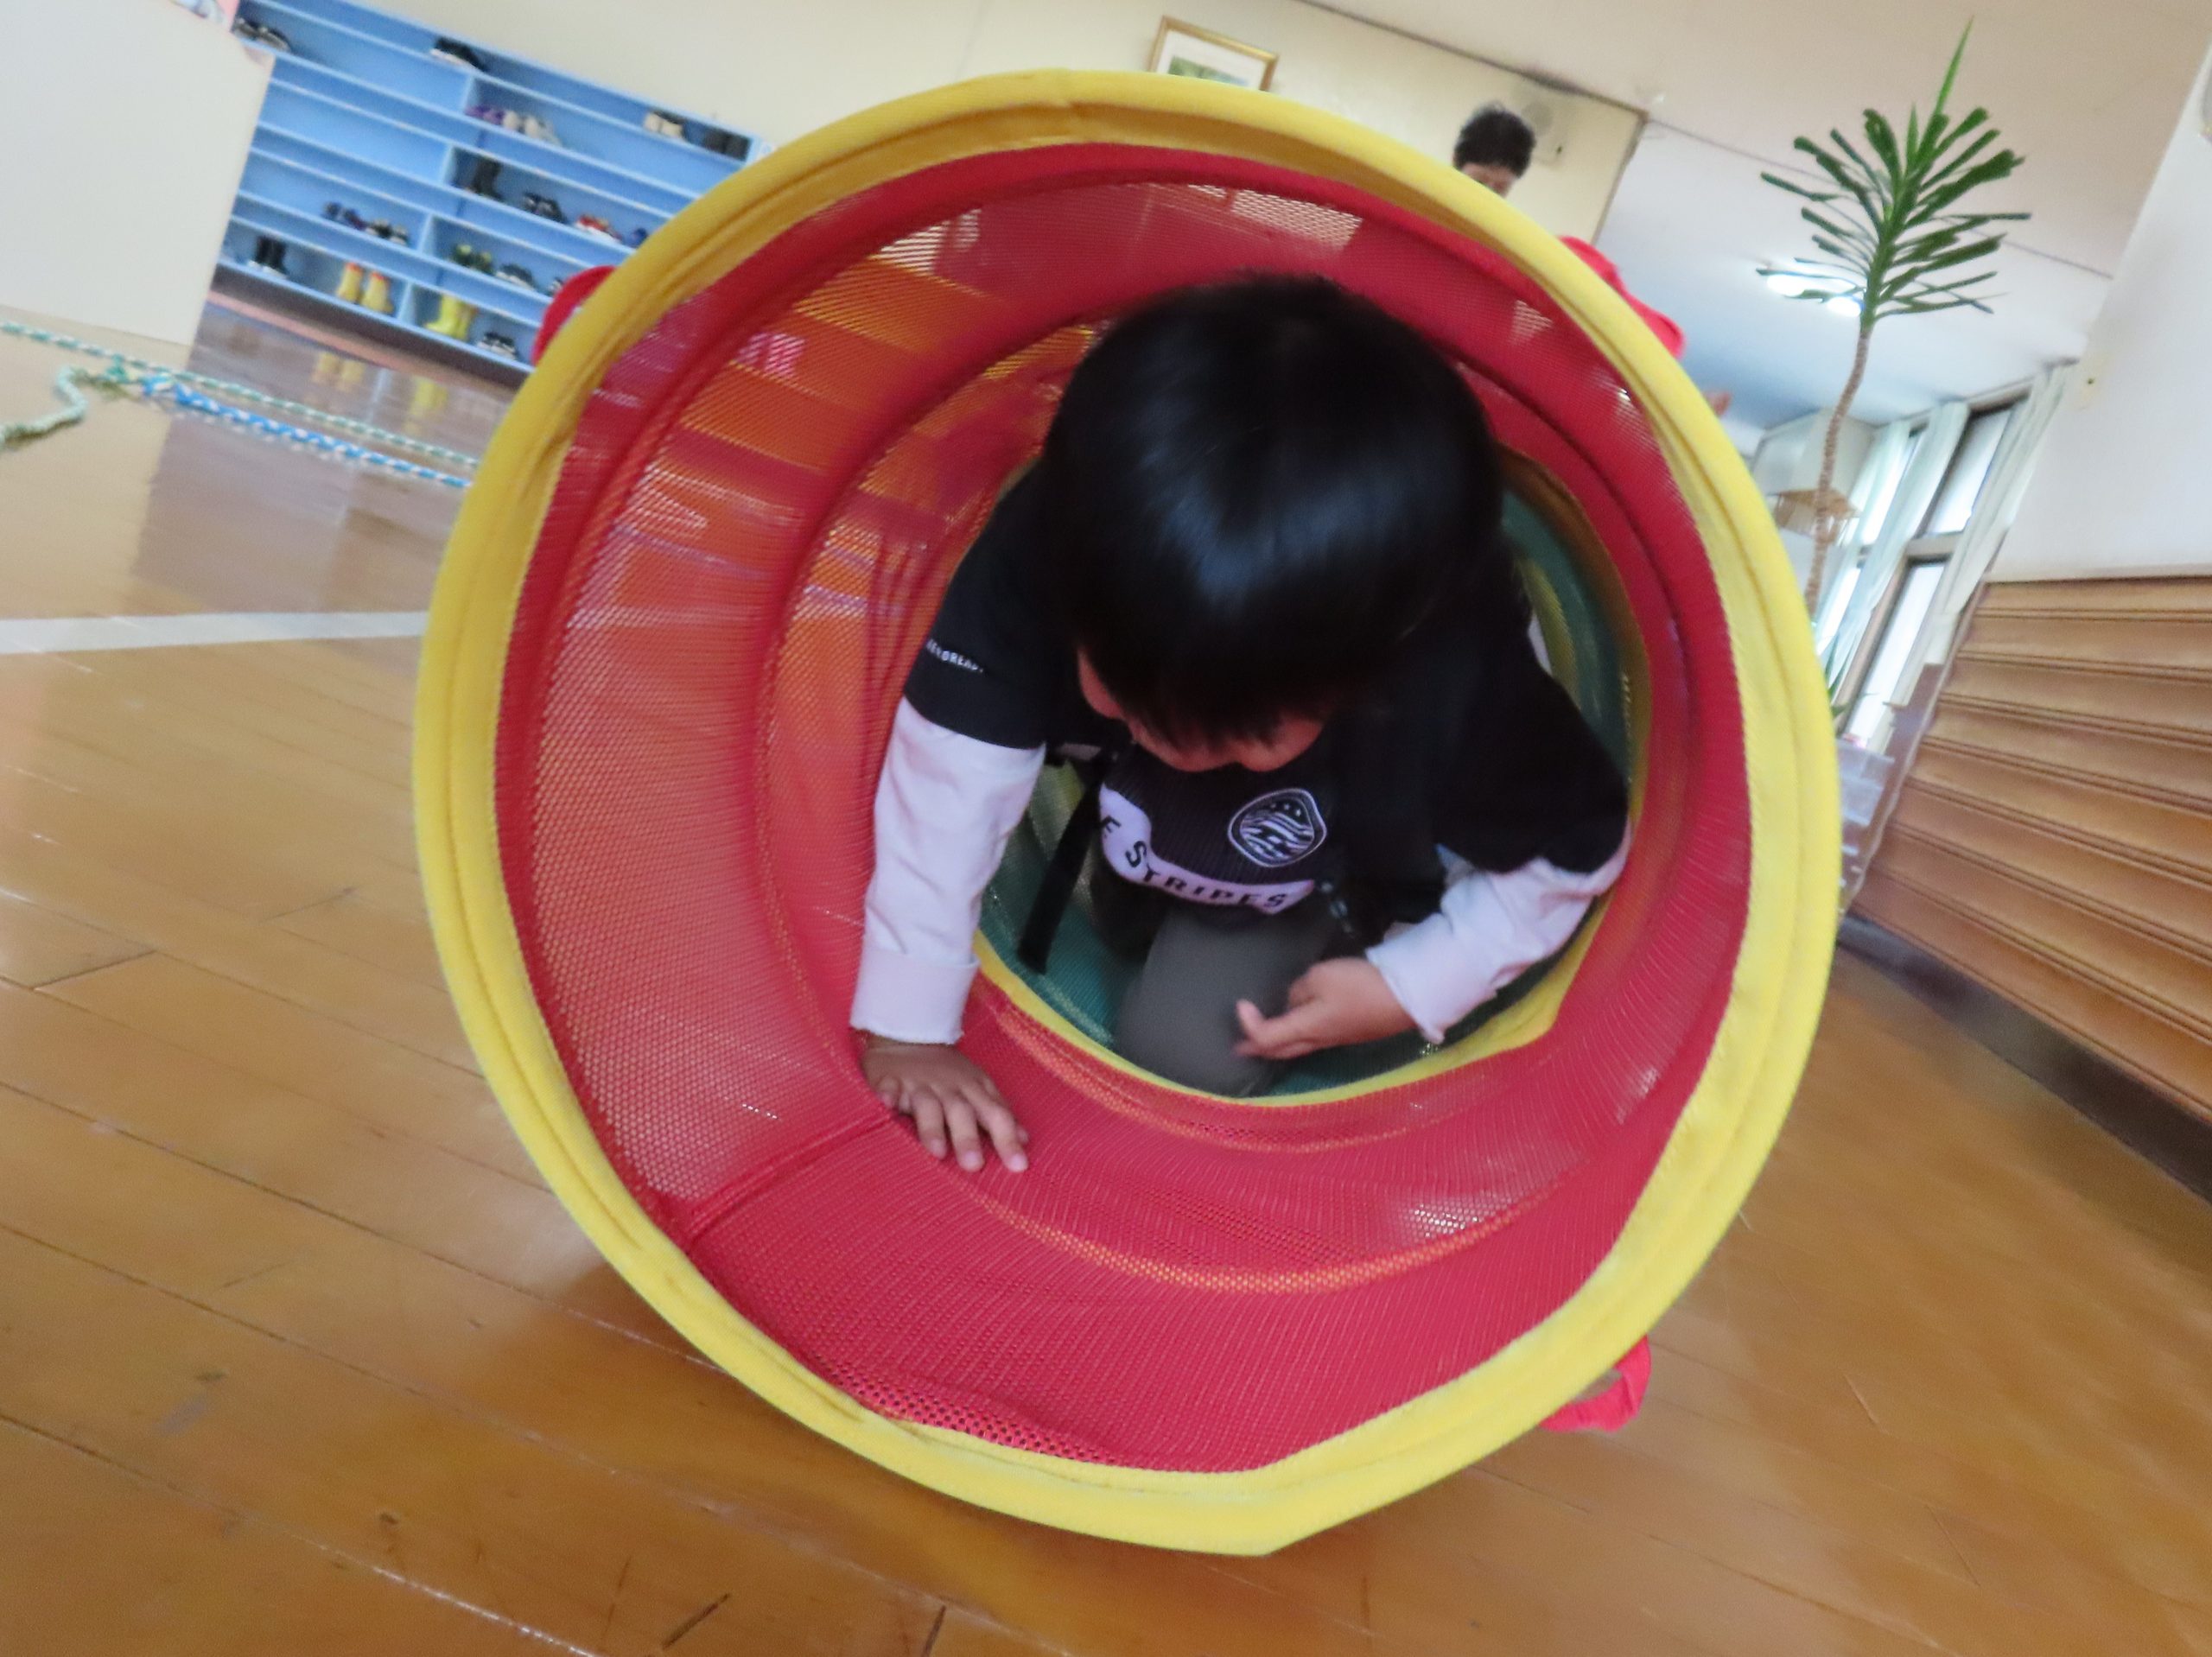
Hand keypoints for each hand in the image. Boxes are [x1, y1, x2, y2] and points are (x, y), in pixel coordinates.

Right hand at [860, 1036, 1027, 1172]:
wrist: (910, 1035)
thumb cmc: (948, 1072)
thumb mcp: (979, 1087)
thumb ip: (998, 1112)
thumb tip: (1026, 1139)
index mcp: (974, 1090)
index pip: (996, 1114)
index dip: (1007, 1139)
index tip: (1018, 1166)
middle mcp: (949, 1088)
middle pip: (962, 1112)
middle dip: (968, 1138)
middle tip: (974, 1165)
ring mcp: (918, 1084)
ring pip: (927, 1104)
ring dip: (932, 1127)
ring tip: (937, 1152)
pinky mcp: (889, 1079)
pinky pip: (888, 1087)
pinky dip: (887, 1095)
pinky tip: (886, 1105)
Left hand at [1235, 957, 1413, 1062]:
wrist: (1405, 998)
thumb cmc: (1359, 986)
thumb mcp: (1321, 978)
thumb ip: (1300, 990)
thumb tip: (1295, 1001)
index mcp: (1306, 1028)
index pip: (1266, 1037)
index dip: (1248, 1025)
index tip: (1241, 1005)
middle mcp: (1317, 1041)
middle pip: (1280, 1052)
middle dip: (1258, 1049)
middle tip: (1241, 1047)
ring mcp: (1336, 1040)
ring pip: (1298, 1048)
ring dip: (1278, 1044)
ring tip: (1265, 1037)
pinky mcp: (1350, 1034)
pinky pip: (1314, 1041)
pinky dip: (1297, 1036)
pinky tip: (1299, 1025)